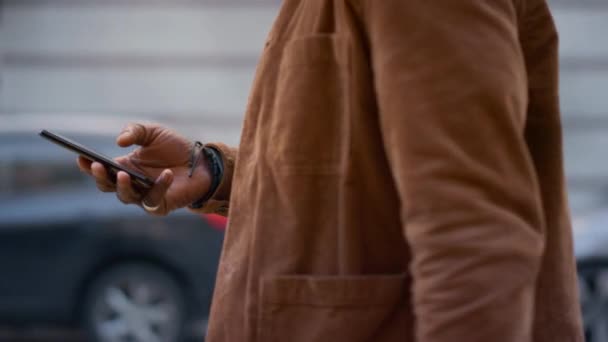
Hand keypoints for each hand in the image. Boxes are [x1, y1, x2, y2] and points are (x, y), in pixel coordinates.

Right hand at [77, 123, 210, 215]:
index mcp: (124, 167)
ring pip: (125, 197)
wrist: (200, 161)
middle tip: (99, 166)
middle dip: (100, 177)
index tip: (81, 156)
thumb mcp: (152, 132)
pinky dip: (159, 187)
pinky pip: (154, 200)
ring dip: (123, 186)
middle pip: (107, 186)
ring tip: (124, 174)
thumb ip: (134, 131)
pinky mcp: (160, 205)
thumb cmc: (174, 148)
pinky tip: (166, 174)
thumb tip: (118, 141)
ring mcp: (144, 196)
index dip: (88, 165)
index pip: (100, 170)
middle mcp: (130, 183)